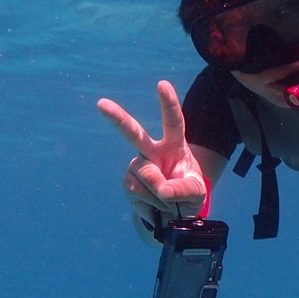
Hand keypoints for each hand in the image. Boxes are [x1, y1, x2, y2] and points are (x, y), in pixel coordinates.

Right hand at [97, 80, 206, 222]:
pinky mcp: (128, 182)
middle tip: (101, 104)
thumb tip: (162, 189)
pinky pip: (136, 191)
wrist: (172, 213)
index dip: (168, 103)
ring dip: (160, 193)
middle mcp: (152, 150)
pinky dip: (150, 202)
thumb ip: (184, 189)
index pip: (173, 122)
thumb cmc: (189, 194)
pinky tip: (155, 204)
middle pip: (133, 133)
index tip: (162, 85)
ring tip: (168, 201)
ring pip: (146, 174)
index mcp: (174, 145)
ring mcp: (137, 165)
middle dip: (117, 118)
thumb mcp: (197, 192)